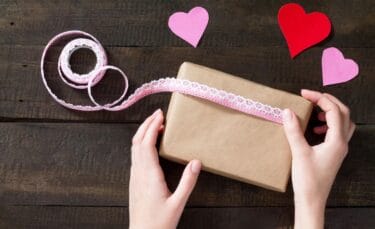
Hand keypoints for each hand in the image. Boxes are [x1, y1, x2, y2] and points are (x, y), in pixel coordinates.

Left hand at [129, 109, 201, 228]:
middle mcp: (139, 173)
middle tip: (157, 114)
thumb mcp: (178, 203)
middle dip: (146, 125)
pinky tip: (149, 144)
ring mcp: (134, 177)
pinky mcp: (134, 181)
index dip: (152, 127)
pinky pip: (135, 156)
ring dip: (142, 133)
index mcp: (149, 176)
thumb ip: (188, 182)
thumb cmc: (160, 222)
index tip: (160, 116)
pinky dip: (141, 144)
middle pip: (137, 141)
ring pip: (134, 148)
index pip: (147, 144)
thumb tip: (196, 161)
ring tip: (154, 124)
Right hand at [282, 89, 354, 228]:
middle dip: (328, 101)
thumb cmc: (308, 180)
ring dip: (331, 112)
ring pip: (343, 123)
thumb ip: (293, 130)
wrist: (312, 200)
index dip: (320, 98)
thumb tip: (288, 111)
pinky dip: (328, 125)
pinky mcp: (333, 154)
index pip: (334, 111)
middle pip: (343, 114)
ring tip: (315, 111)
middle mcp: (341, 143)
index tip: (304, 94)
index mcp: (337, 141)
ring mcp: (338, 149)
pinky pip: (336, 133)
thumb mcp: (299, 152)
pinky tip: (315, 129)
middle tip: (312, 96)